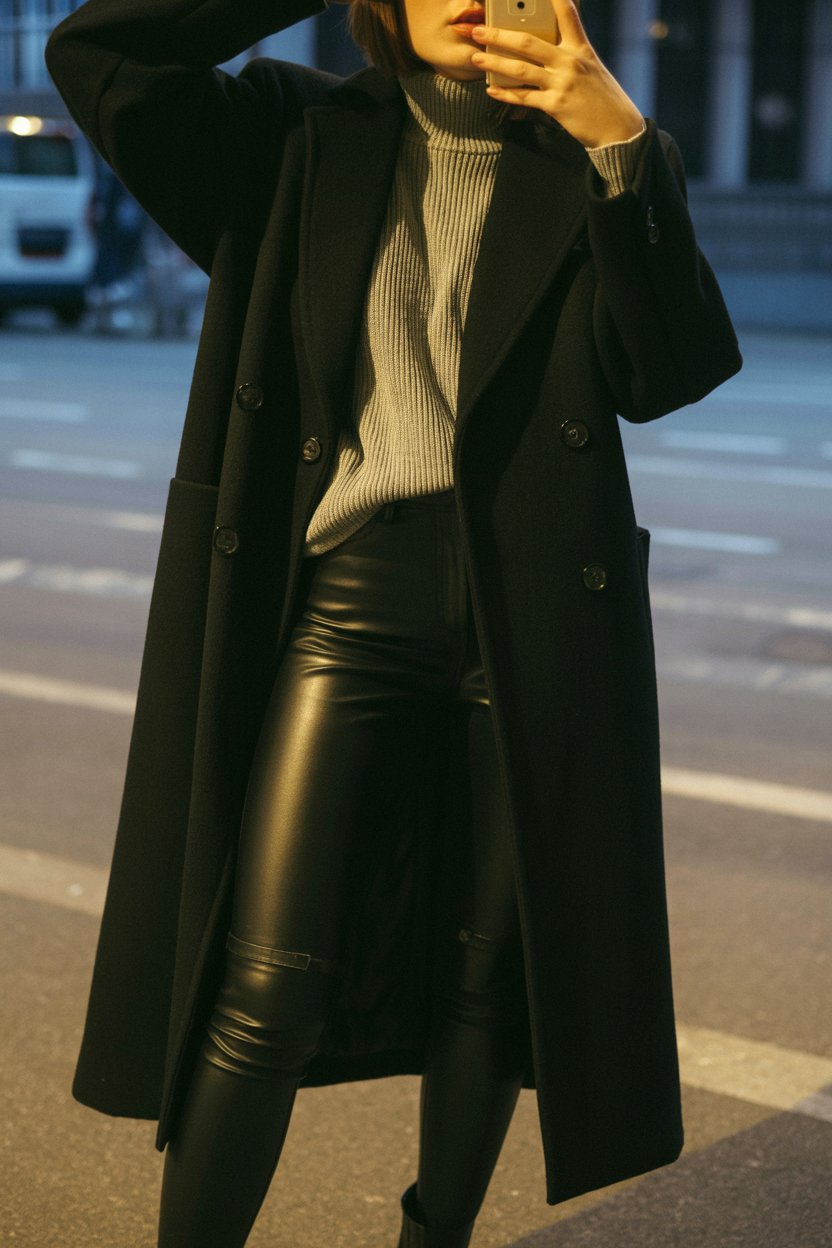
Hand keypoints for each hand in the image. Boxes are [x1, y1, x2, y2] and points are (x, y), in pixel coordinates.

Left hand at [469, 0, 643, 148]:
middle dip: (499, 35)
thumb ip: (570, 53)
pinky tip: (491, 90)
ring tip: (475, 57)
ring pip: (521, 69)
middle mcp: (569, 61)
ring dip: (494, 62)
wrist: (617, 127)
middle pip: (528, 42)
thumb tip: (546, 47)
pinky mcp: (556, 105)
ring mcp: (561, 83)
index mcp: (579, 48)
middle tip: (478, 29)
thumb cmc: (602, 97)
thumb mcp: (591, 67)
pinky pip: (525, 97)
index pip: (567, 14)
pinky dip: (506, 94)